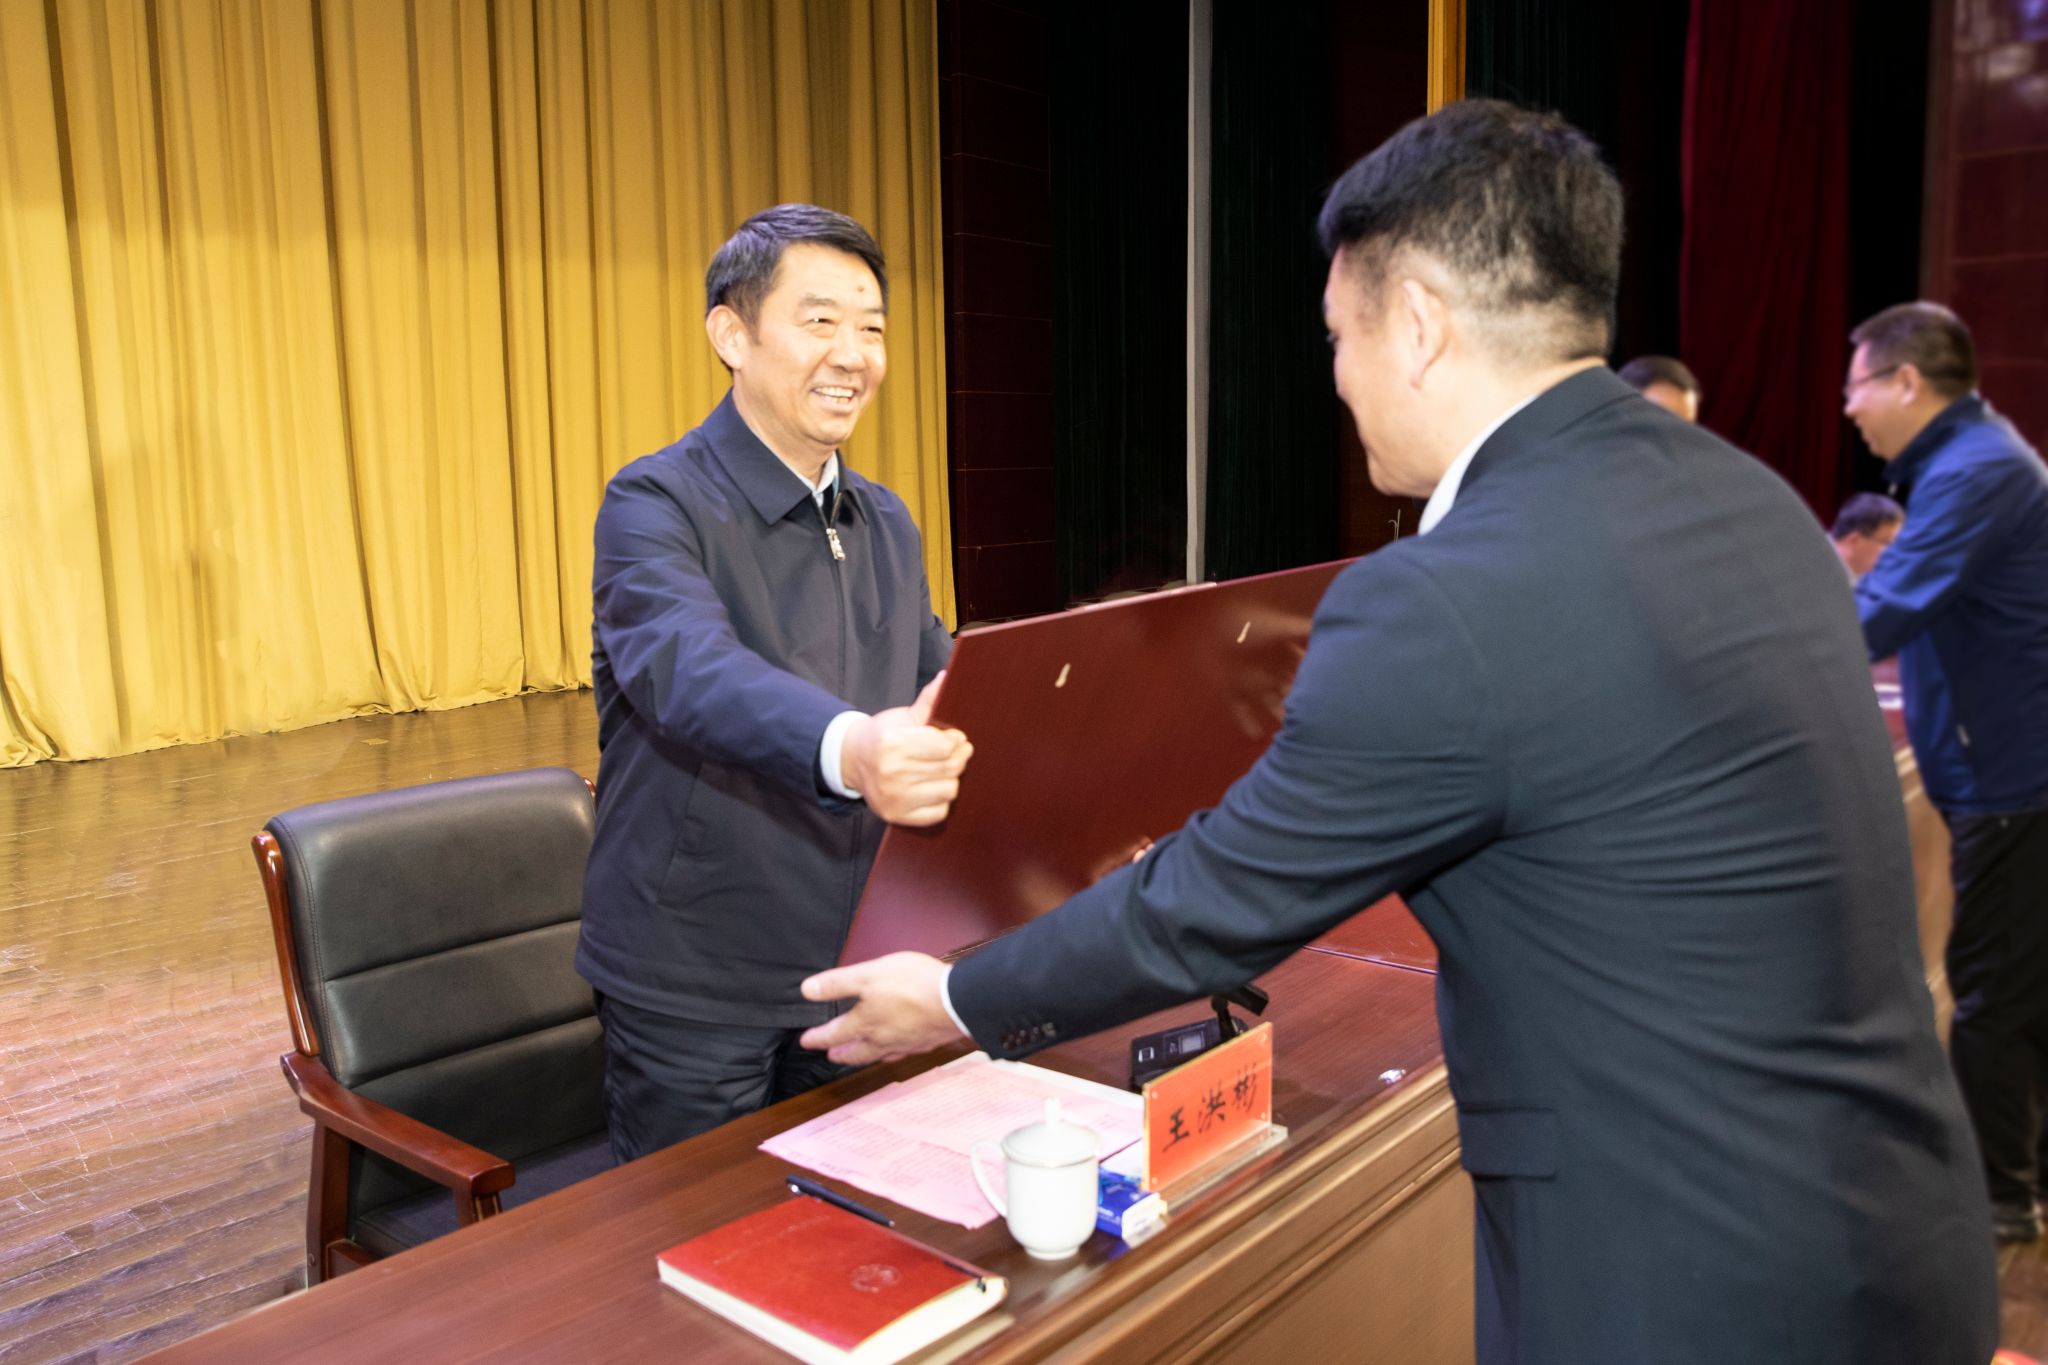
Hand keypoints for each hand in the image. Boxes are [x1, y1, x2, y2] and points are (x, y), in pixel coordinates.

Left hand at [799, 953, 962, 1064]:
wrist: (956, 1001)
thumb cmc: (912, 985)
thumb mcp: (868, 975)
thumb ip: (837, 984)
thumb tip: (807, 991)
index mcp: (865, 1023)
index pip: (834, 1034)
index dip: (818, 1037)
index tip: (806, 1041)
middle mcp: (882, 1039)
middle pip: (856, 1051)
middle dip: (841, 1054)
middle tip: (831, 1056)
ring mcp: (904, 1043)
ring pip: (878, 1055)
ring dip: (864, 1057)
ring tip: (860, 1056)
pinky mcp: (925, 1042)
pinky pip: (901, 1052)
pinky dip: (892, 1053)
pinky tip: (897, 1049)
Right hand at [839, 673, 972, 825]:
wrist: (852, 760)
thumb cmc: (882, 736)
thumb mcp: (902, 716)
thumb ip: (928, 701)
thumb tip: (946, 677)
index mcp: (893, 744)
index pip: (944, 746)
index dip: (956, 740)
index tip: (956, 737)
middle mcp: (891, 772)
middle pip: (950, 768)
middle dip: (960, 757)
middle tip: (959, 751)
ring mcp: (894, 797)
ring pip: (948, 790)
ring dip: (952, 779)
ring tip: (944, 769)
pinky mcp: (896, 815)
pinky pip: (938, 813)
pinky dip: (941, 801)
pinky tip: (933, 787)